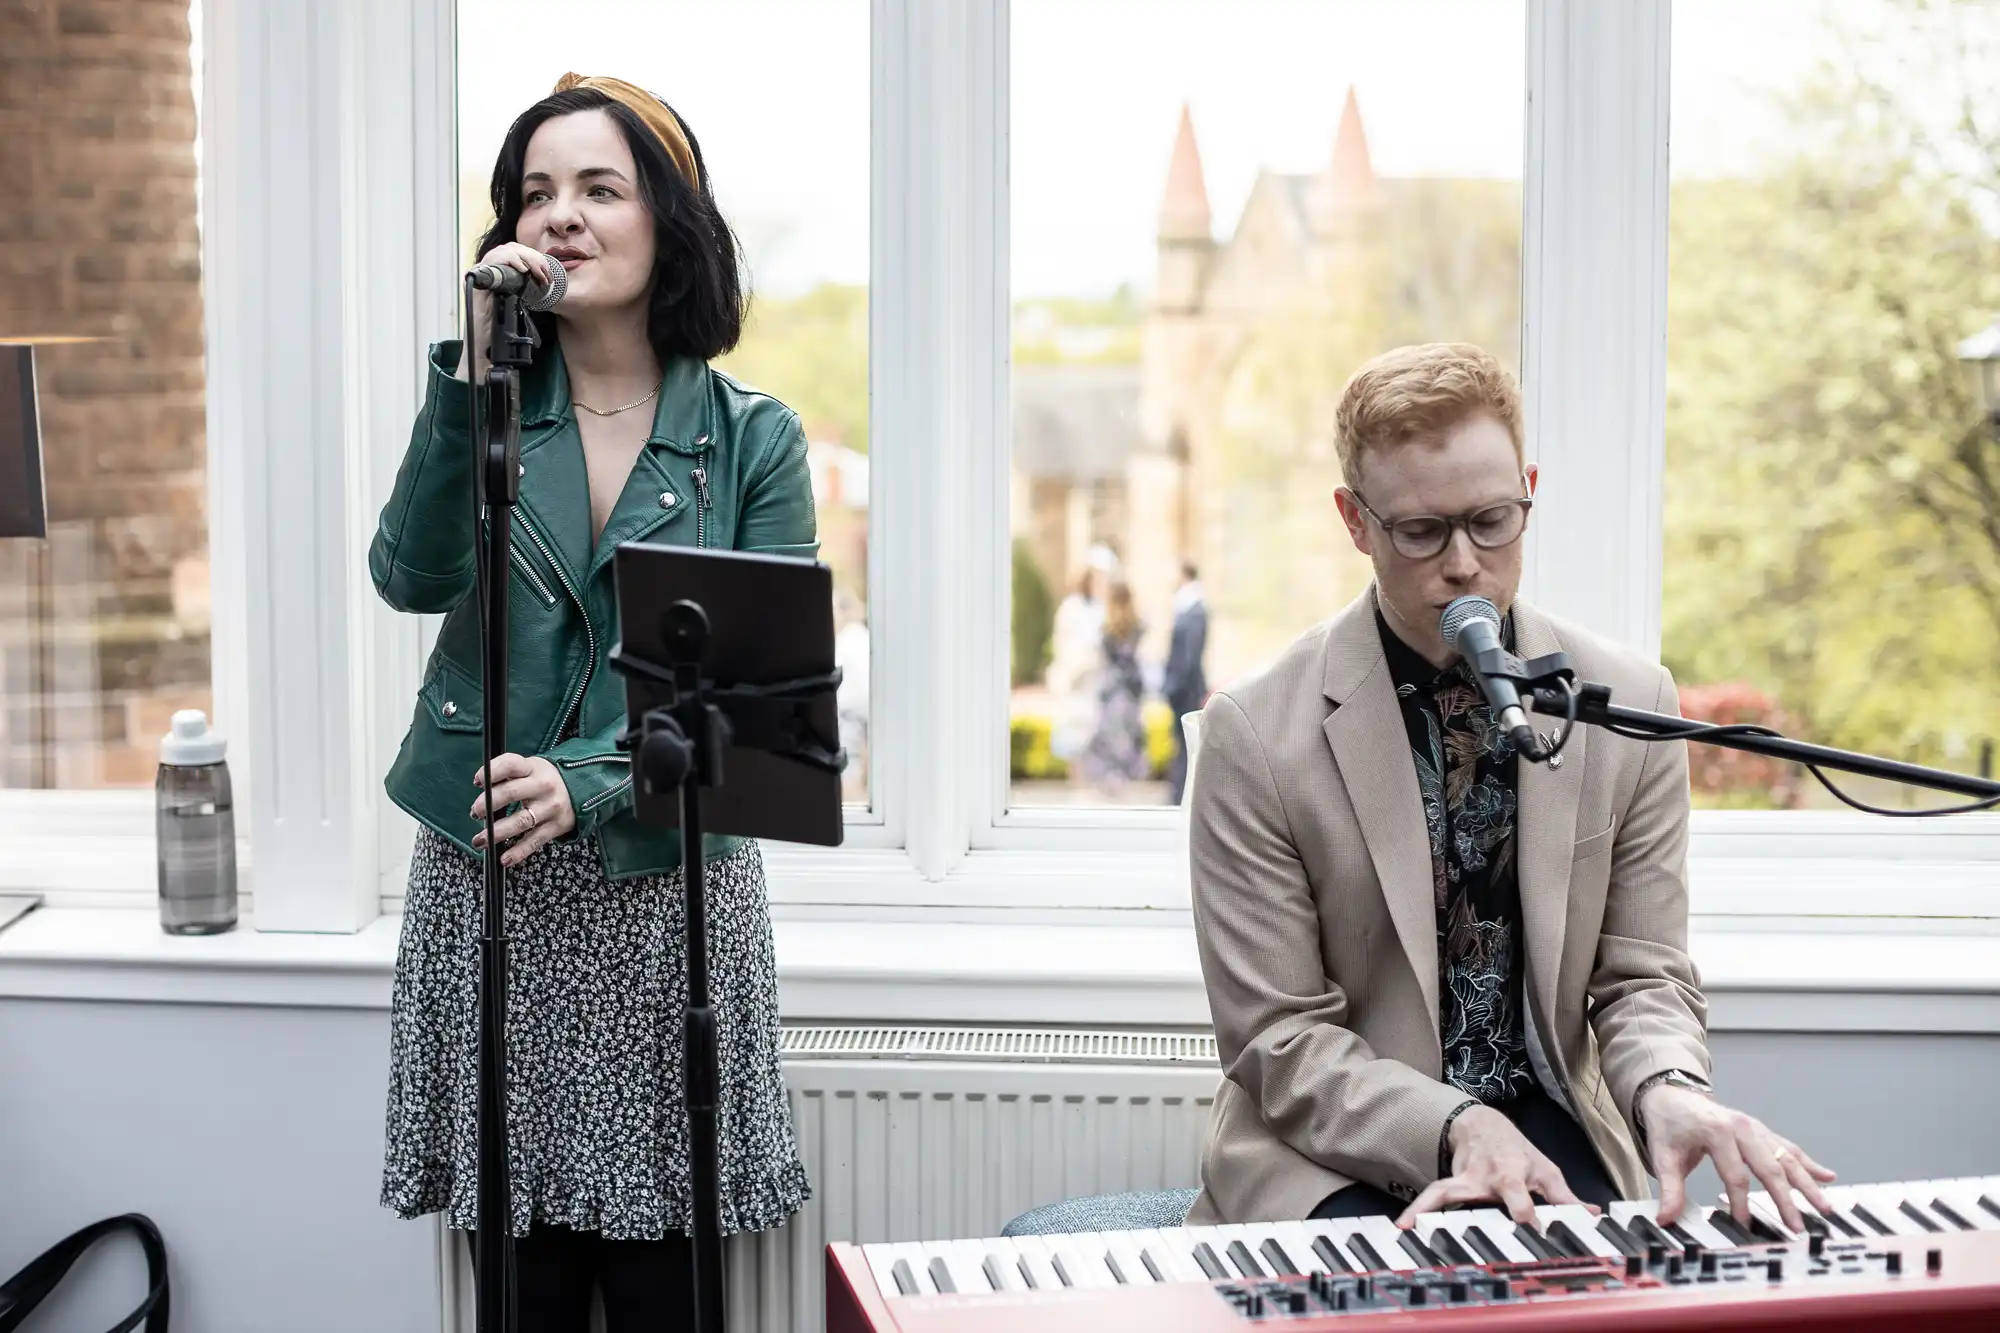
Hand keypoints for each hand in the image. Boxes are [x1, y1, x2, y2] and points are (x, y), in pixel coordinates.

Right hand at [458, 243, 555, 381]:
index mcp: (500, 275)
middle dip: (532, 257)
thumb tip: (546, 282)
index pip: (516, 252)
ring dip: (525, 258)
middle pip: (511, 248)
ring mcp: (481, 275)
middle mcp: (489, 272)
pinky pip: (491, 261)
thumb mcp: (521, 305)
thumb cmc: (502, 330)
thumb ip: (528, 290)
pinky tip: (522, 270)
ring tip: (536, 273)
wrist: (487, 347)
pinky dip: (508, 260)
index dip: (534, 257)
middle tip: (544, 274)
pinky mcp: (475, 281)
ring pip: (503, 251)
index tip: (547, 274)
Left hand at [470, 753, 574, 867]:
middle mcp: (543, 786)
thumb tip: (481, 791)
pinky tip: (505, 858)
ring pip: (521, 821)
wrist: (580, 789)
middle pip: (511, 793)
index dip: (491, 772)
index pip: (510, 765)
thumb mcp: (530, 769)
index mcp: (532, 768)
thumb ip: (507, 776)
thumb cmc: (543, 780)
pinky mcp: (556, 826)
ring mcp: (550, 807)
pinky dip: (519, 852)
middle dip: (489, 804)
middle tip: (475, 812)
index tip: (478, 781)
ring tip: (479, 840)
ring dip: (497, 832)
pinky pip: (535, 841)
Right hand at [1395, 1105, 1593, 1227]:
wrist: (1481, 1125)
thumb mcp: (1545, 1169)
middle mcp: (1484, 1178)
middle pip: (1477, 1198)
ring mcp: (1463, 1181)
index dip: (1525, 1218)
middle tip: (1468, 1245)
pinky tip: (1402, 1226)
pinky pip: (1431, 1197)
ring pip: (1444, 1194)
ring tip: (1409, 1229)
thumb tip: (1592, 1215)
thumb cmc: (1516, 1150)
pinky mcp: (1449, 1184)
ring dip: (1427, 1210)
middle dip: (1474, 1219)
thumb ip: (1565, 1197)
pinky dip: (1416, 1210)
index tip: (1532, 1237)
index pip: (1520, 1200)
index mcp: (1511, 1174)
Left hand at [1643, 1085, 1835, 1232]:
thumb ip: (1669, 1189)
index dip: (1741, 1202)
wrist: (1672, 1096)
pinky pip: (1788, 1148)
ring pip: (1786, 1158)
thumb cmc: (1670, 1126)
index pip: (1735, 1174)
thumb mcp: (1663, 1156)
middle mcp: (1742, 1128)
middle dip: (1785, 1199)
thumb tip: (1665, 1218)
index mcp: (1718, 1132)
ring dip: (1807, 1183)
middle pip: (1769, 1167)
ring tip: (1825, 1207)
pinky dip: (1808, 1163)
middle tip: (1798, 1226)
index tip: (1745, 1224)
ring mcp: (1755, 1128)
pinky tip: (1828, 1176)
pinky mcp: (1762, 1131)